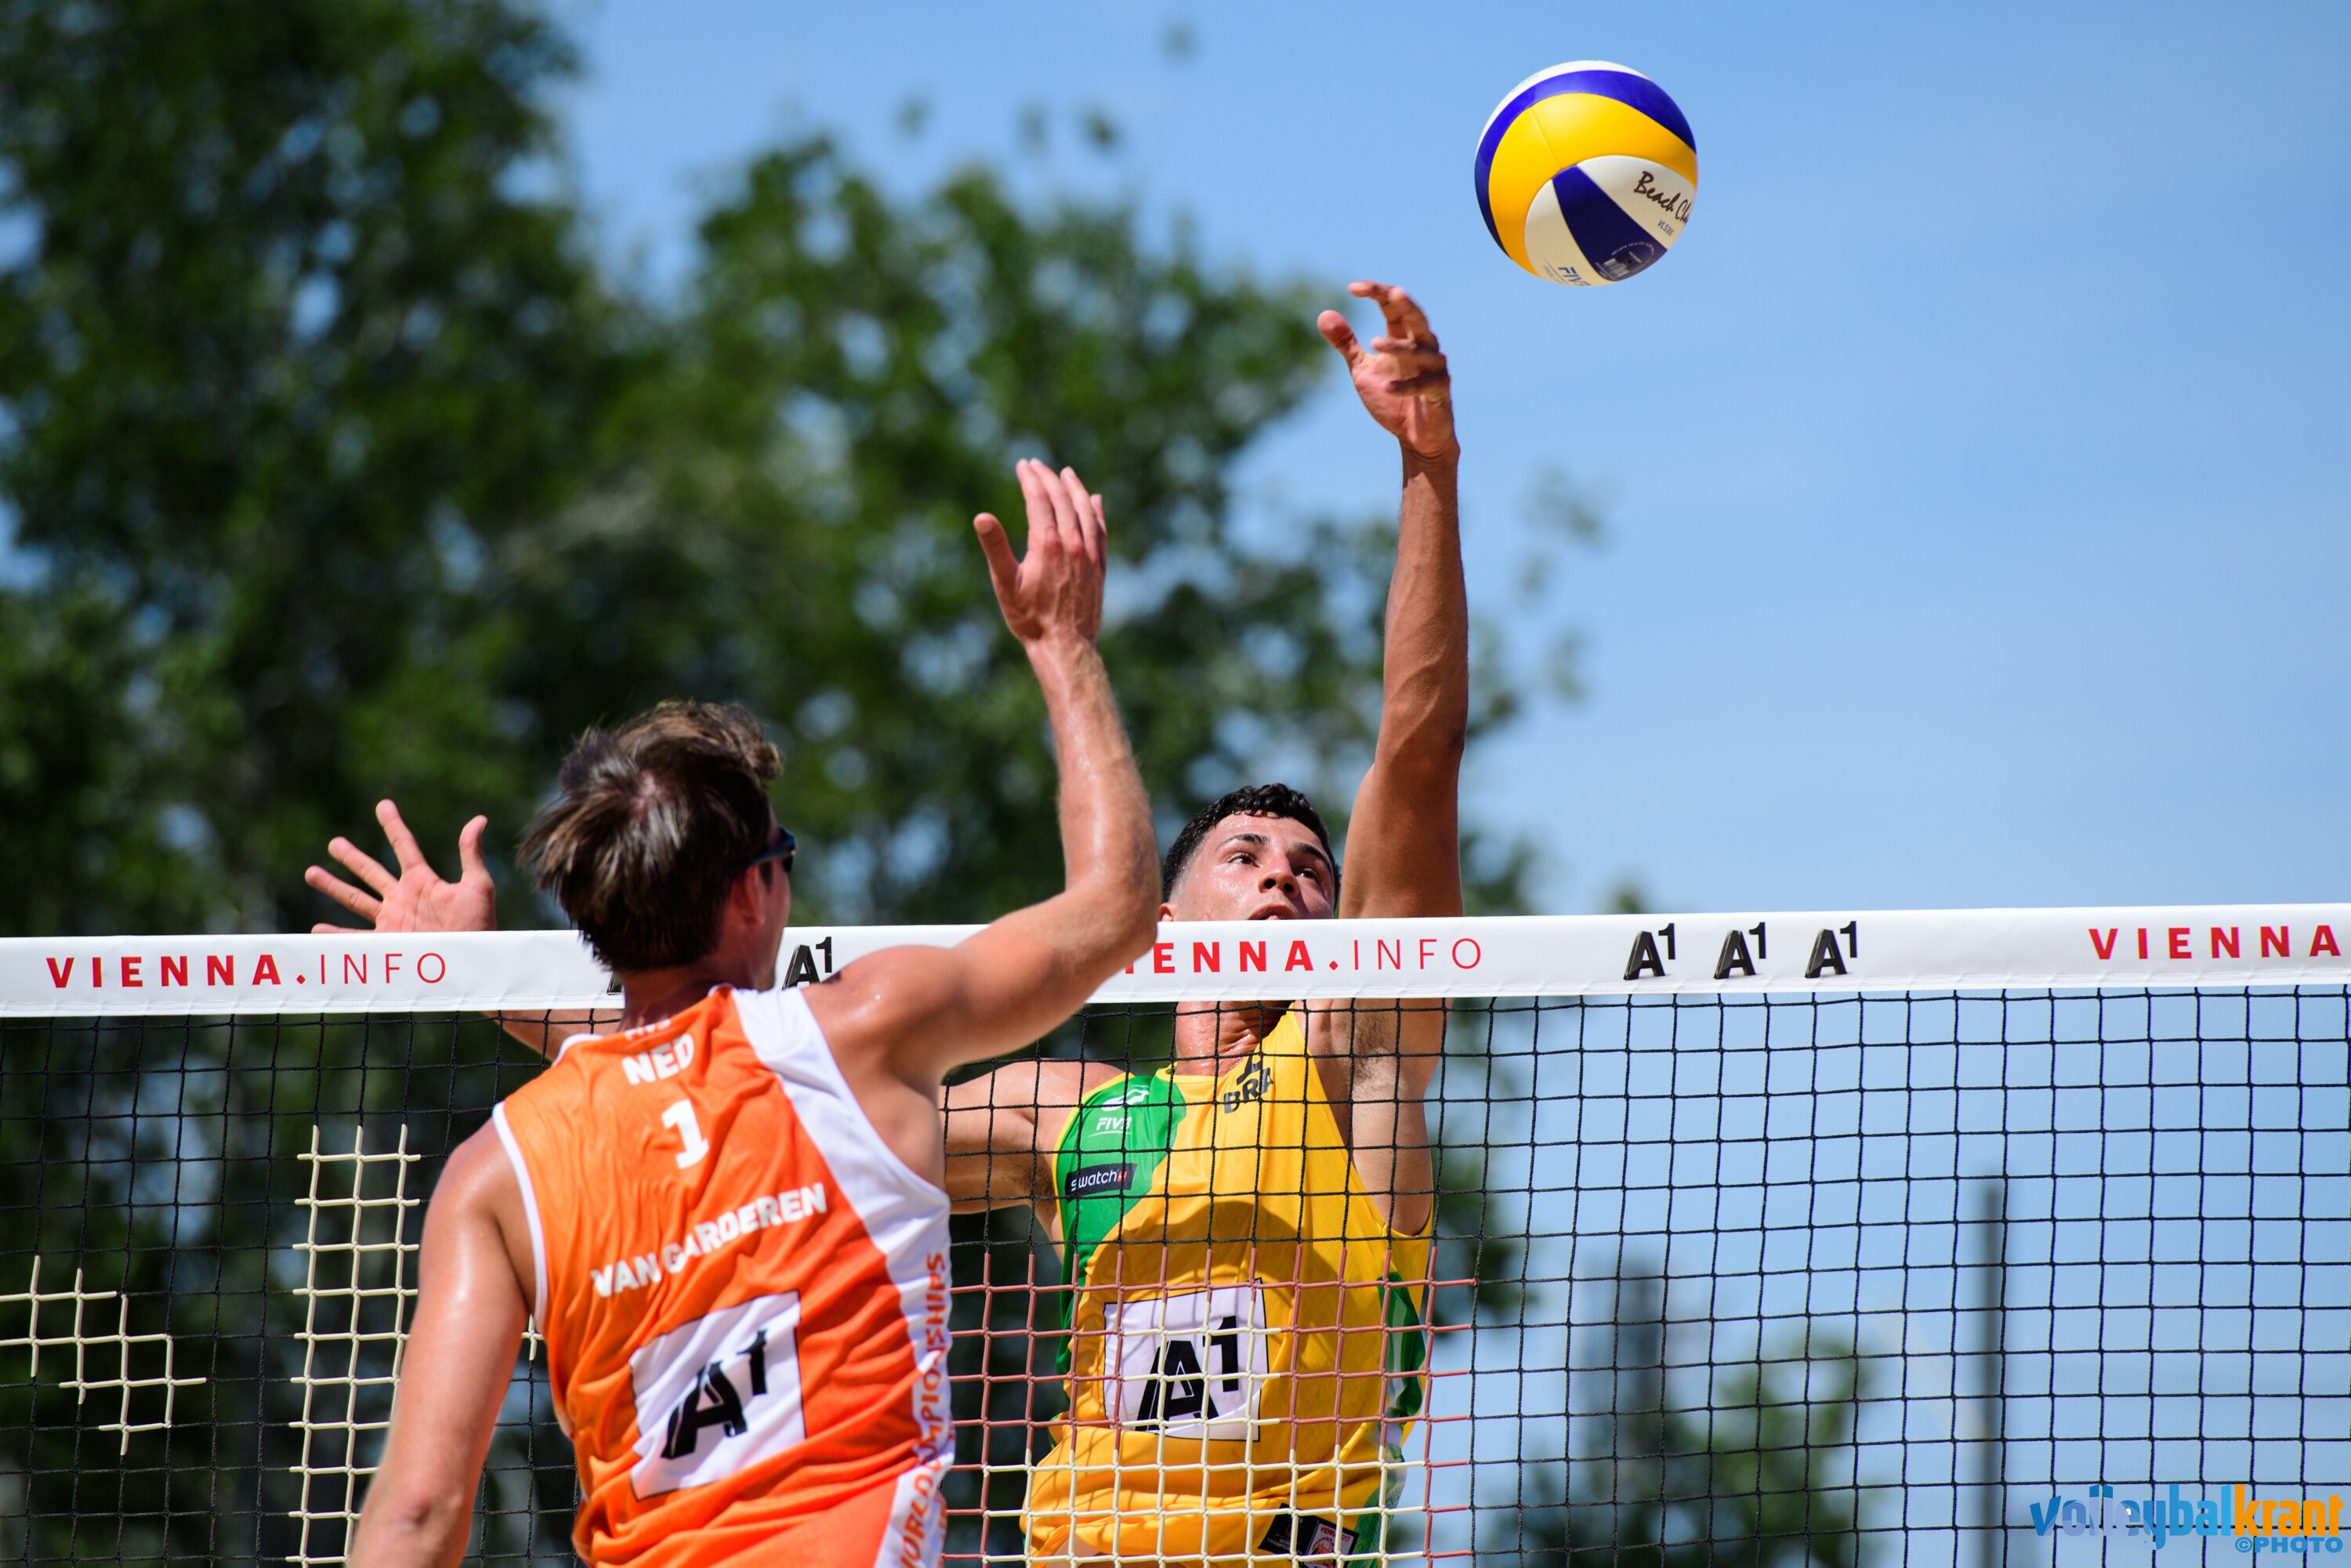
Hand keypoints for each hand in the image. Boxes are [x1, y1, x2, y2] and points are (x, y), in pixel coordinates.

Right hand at [306, 800, 496, 934]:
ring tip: (311, 872)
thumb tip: (479, 819)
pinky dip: (334, 935)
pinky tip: (317, 930)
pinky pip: (354, 938)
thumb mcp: (477, 886)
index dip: (393, 826)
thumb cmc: (478, 926)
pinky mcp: (386, 944)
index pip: (404, 847)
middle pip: (371, 871)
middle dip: (351, 857)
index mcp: (423, 881)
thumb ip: (471, 854)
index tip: (383, 805)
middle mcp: (403, 898)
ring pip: (356, 899)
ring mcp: (392, 921)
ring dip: (333, 886)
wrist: (470, 962)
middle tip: (334, 843)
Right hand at [973, 458, 1107, 648]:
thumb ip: (995, 547)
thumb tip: (981, 517)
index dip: (1030, 479)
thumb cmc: (1029, 618)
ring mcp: (1089, 555)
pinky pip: (1100, 531)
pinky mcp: (1099, 567)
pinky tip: (1095, 501)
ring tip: (1067, 473)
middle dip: (1049, 478)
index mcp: (1047, 544)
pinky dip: (1096, 512)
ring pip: (1085, 511)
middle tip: (1037, 465)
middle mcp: (1072, 543)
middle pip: (1062, 499)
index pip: (1039, 499)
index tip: (1023, 465)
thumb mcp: (1005, 583)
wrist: (1065, 646)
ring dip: (1075, 489)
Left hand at [1318, 280, 1456, 464]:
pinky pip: (1424, 385)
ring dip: (1398, 347)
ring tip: (1373, 343)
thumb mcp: (1362, 369)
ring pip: (1421, 351)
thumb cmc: (1391, 398)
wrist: (1415, 437)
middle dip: (1405, 304)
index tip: (1352, 288)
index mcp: (1404, 337)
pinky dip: (1405, 386)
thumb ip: (1346, 344)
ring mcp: (1434, 369)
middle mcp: (1423, 348)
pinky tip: (1387, 388)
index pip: (1393, 307)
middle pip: (1417, 318)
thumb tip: (1323, 314)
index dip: (1377, 293)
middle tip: (1393, 292)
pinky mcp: (1440, 392)